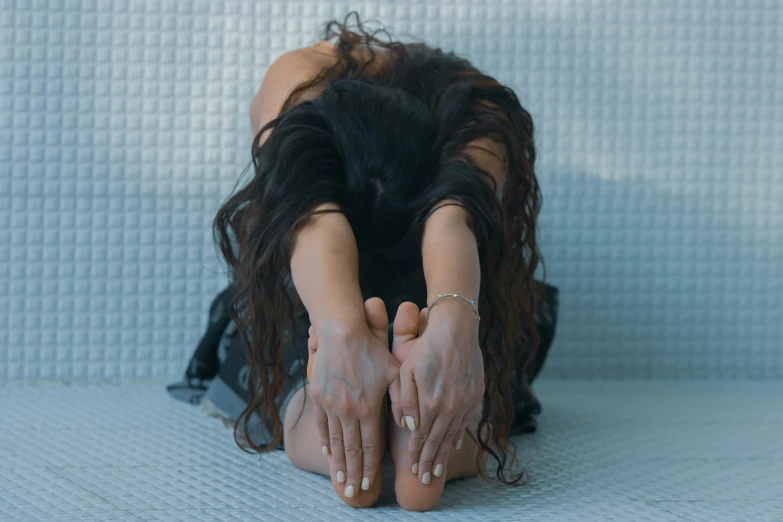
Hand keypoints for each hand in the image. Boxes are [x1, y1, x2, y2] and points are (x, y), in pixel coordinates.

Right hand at [307, 299, 400, 497]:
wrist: (341, 332)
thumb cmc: (372, 350)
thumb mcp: (395, 372)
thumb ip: (402, 400)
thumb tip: (409, 424)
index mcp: (369, 408)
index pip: (369, 446)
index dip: (370, 467)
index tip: (369, 485)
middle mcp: (348, 411)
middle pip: (350, 450)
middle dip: (353, 473)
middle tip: (353, 492)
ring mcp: (331, 404)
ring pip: (334, 441)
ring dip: (338, 463)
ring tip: (340, 479)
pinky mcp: (318, 396)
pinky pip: (321, 425)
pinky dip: (325, 441)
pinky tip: (327, 453)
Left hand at [392, 299, 484, 483]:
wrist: (456, 328)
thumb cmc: (425, 347)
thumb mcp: (406, 371)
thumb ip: (404, 401)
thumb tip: (408, 427)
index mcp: (430, 402)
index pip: (421, 436)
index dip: (416, 454)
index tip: (413, 470)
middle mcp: (449, 406)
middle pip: (438, 440)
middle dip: (431, 461)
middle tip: (425, 479)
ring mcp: (465, 401)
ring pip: (454, 434)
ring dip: (445, 453)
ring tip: (439, 470)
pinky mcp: (476, 394)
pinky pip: (466, 420)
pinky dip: (459, 434)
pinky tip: (456, 444)